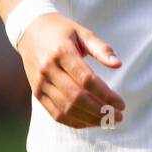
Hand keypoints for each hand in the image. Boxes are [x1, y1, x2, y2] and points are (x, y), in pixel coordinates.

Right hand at [16, 13, 125, 128]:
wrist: (30, 30)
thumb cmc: (61, 30)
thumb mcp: (82, 33)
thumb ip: (101, 49)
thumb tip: (118, 65)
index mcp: (62, 52)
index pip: (87, 80)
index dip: (106, 95)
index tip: (121, 104)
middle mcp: (48, 69)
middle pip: (76, 98)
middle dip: (100, 111)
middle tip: (118, 116)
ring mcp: (40, 83)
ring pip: (66, 109)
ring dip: (89, 119)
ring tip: (107, 121)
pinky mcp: (37, 93)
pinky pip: (55, 114)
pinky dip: (74, 121)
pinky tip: (90, 122)